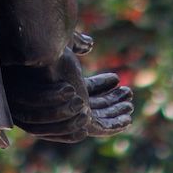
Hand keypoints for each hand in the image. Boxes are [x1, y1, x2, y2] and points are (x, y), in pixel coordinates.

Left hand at [3, 32, 135, 142]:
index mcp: (58, 81)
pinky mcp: (78, 118)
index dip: (102, 85)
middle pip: (92, 104)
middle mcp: (64, 98)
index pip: (84, 88)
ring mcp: (70, 109)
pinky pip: (99, 128)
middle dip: (112, 101)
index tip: (116, 79)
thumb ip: (77, 44)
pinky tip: (128, 119)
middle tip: (128, 93)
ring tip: (130, 104)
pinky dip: (114, 125)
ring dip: (116, 112)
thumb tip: (90, 44)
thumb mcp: (64, 43)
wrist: (42, 54)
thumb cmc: (46, 45)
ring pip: (98, 117)